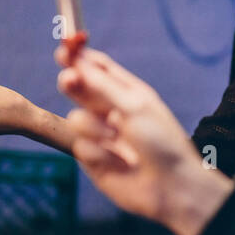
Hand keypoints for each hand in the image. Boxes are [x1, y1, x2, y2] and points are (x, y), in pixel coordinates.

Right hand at [56, 47, 232, 234]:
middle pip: (80, 88)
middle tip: (69, 79)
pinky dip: (98, 153)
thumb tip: (78, 62)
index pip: (97, 69)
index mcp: (128, 93)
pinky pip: (81, 147)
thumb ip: (103, 86)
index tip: (64, 48)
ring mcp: (101, 135)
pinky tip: (118, 163)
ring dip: (94, 128)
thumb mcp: (134, 107)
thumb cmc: (161, 142)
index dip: (79, 57)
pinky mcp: (93, 160)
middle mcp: (112, 111)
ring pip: (76, 118)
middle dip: (73, 83)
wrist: (170, 186)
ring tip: (117, 140)